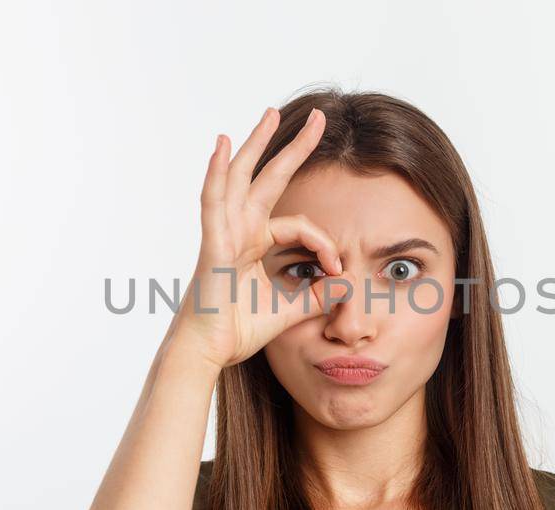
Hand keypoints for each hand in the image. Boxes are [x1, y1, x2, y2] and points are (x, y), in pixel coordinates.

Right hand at [169, 107, 339, 368]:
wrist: (206, 352)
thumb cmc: (236, 331)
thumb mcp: (289, 311)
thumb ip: (317, 296)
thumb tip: (348, 285)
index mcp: (253, 242)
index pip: (299, 226)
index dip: (325, 243)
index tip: (339, 270)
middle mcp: (238, 229)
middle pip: (268, 177)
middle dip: (293, 147)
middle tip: (319, 119)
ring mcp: (223, 232)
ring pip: (240, 177)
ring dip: (257, 143)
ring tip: (271, 114)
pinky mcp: (212, 243)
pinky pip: (213, 201)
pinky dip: (215, 172)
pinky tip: (222, 144)